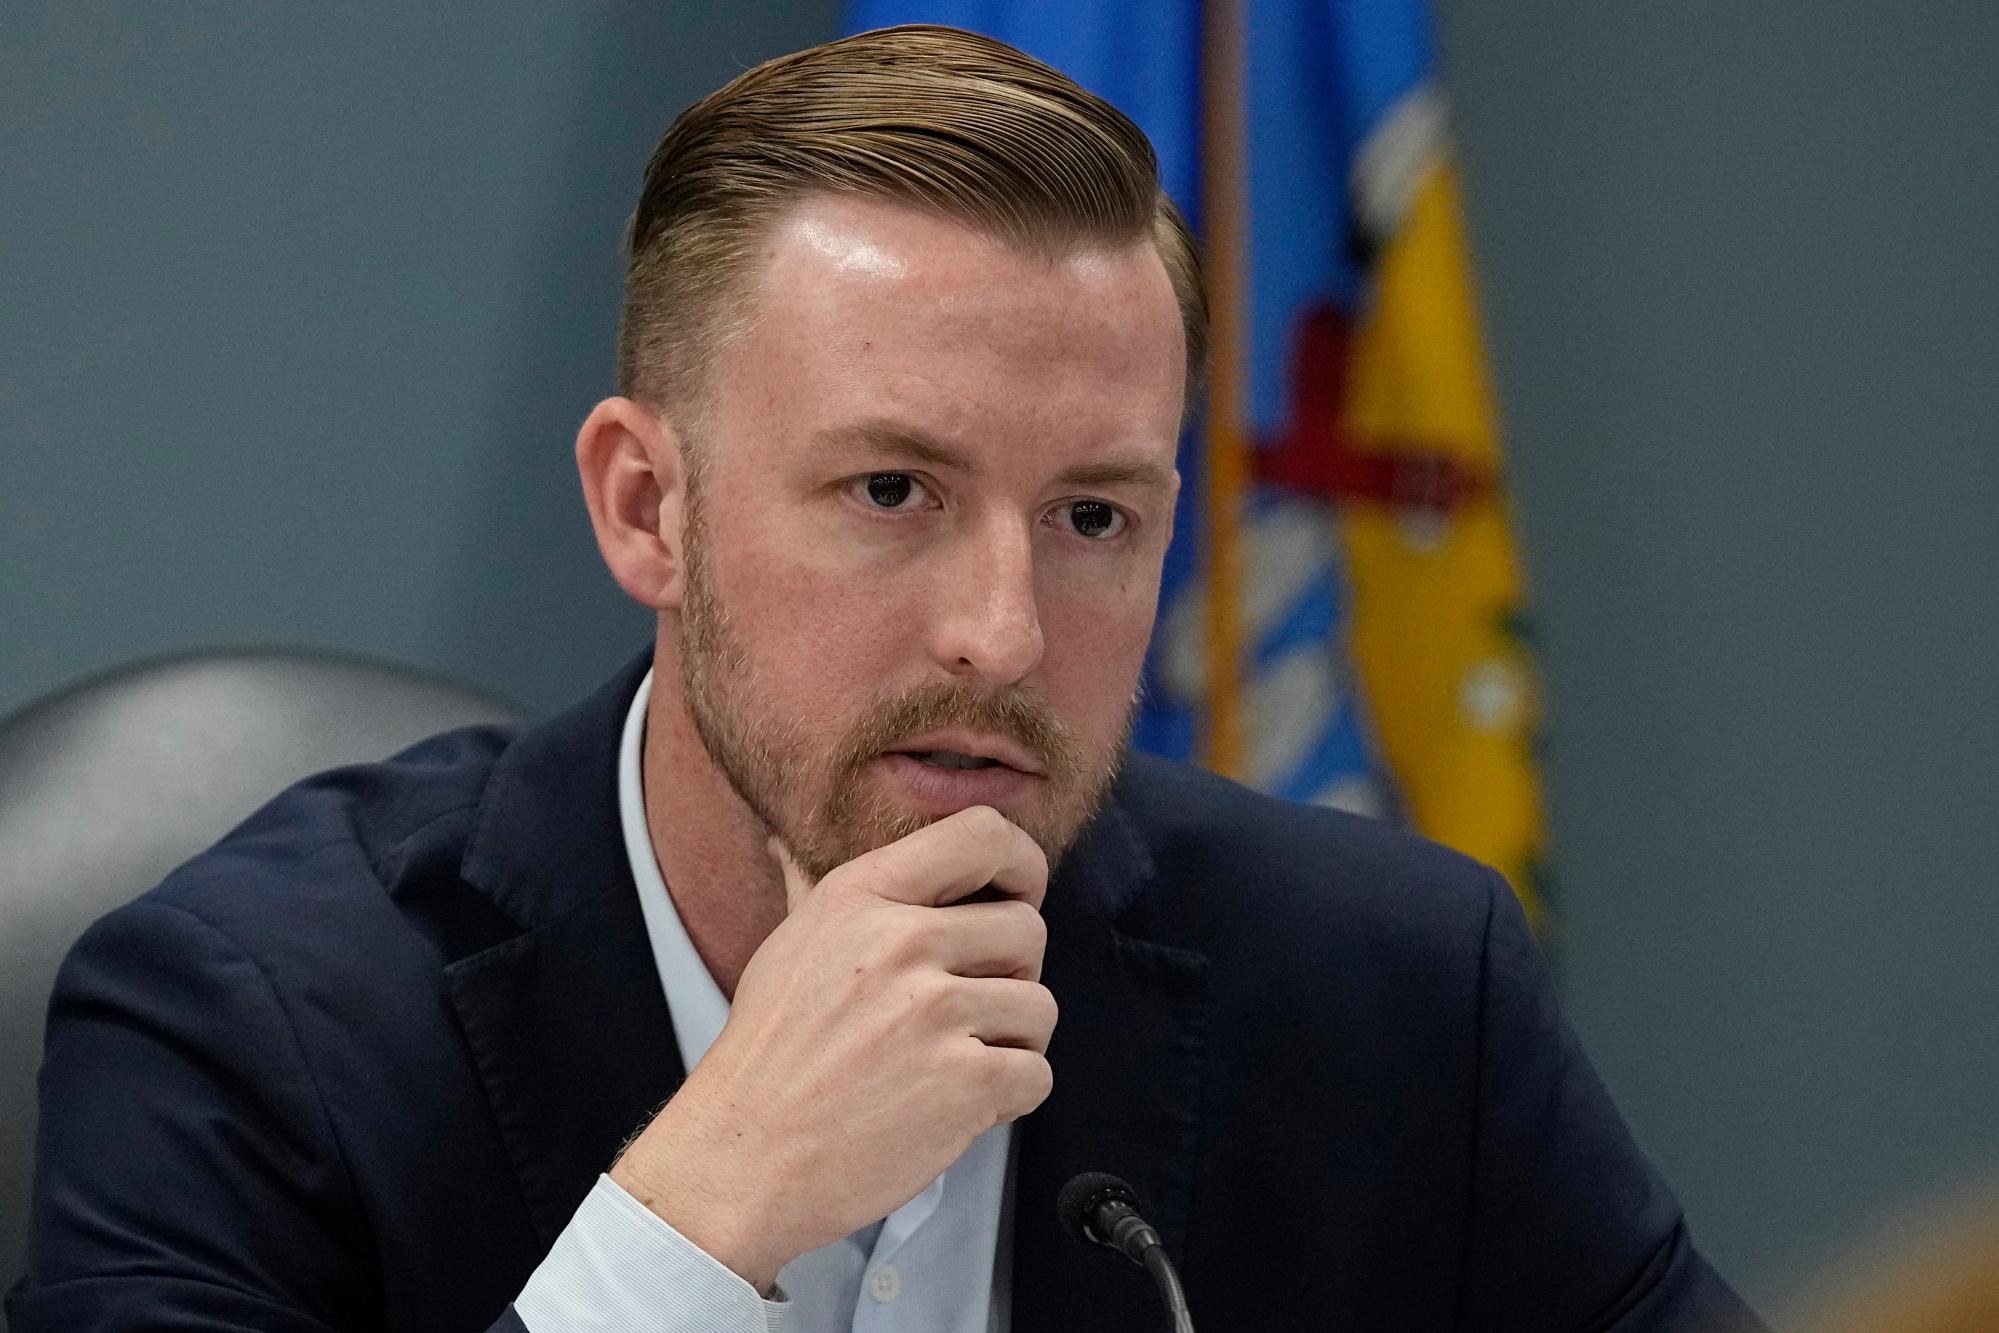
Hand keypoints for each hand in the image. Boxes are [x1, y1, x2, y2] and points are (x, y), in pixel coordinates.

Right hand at [608, 805, 1055, 1291]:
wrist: (741, 1159)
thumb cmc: (766, 1058)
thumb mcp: (785, 949)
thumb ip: (807, 890)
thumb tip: (788, 843)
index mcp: (861, 896)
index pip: (983, 835)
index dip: (1021, 866)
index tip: (1015, 900)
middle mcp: (902, 942)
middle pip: (1028, 929)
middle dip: (1011, 975)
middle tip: (964, 1014)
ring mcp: (936, 1013)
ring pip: (1040, 1006)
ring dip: (1011, 1043)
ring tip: (952, 1064)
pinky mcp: (965, 1083)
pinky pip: (1036, 1074)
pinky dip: (1008, 1100)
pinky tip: (953, 1106)